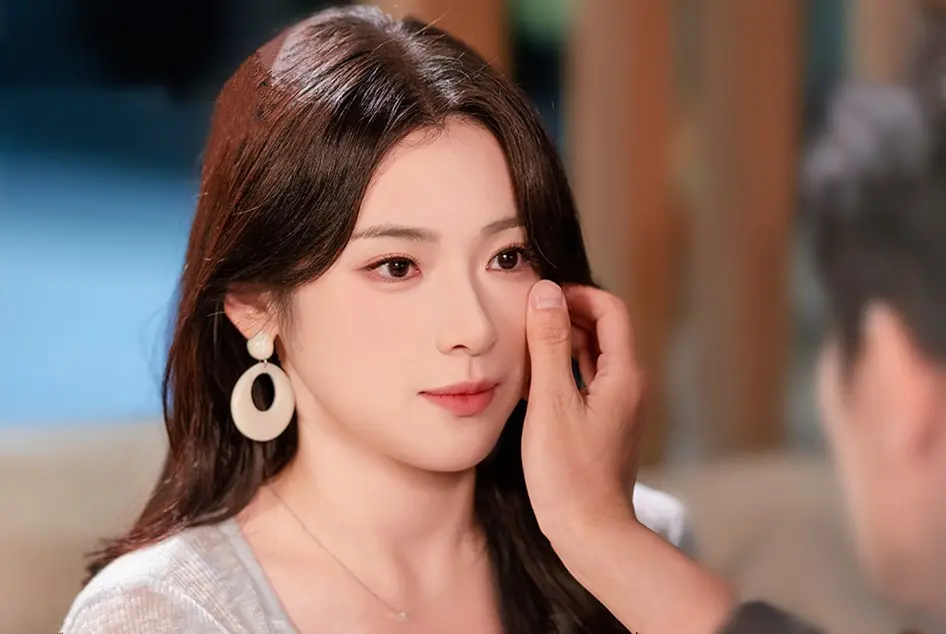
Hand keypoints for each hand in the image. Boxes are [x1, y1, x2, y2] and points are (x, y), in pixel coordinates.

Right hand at [521, 280, 644, 531]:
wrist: (590, 534)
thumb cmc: (569, 474)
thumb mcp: (551, 402)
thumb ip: (548, 344)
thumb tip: (546, 293)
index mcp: (624, 375)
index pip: (610, 310)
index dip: (577, 294)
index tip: (541, 295)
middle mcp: (627, 387)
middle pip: (601, 331)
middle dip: (565, 315)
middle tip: (525, 314)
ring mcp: (616, 408)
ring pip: (590, 358)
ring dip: (560, 344)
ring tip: (522, 343)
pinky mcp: (602, 426)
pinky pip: (583, 384)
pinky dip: (560, 372)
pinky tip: (528, 381)